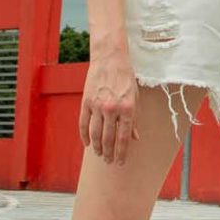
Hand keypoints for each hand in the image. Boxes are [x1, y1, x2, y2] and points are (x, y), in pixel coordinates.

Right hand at [81, 47, 139, 164]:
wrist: (110, 59)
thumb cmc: (125, 78)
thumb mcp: (135, 97)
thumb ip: (134, 118)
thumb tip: (134, 137)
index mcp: (127, 108)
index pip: (124, 137)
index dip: (122, 152)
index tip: (121, 161)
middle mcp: (112, 108)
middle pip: (108, 138)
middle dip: (109, 153)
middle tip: (110, 161)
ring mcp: (97, 105)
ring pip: (95, 134)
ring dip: (97, 147)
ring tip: (99, 154)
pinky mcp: (86, 101)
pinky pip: (83, 124)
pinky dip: (84, 136)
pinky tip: (87, 144)